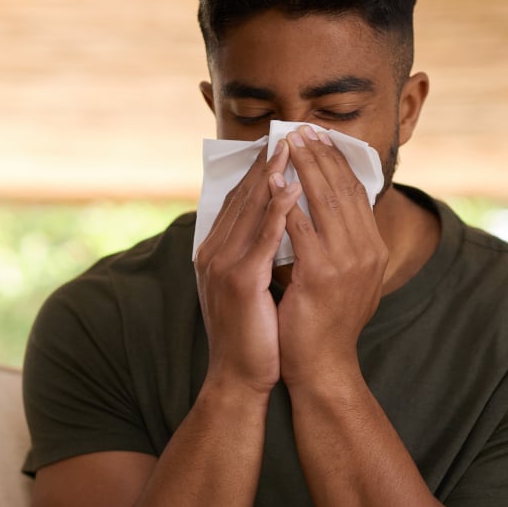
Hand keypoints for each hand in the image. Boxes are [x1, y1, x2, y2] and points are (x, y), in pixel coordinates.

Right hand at [194, 140, 301, 393]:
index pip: (238, 199)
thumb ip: (254, 254)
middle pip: (243, 195)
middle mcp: (214, 251)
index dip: (259, 169)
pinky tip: (293, 187)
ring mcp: (224, 264)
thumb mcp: (250, 285)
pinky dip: (277, 210)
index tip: (281, 143)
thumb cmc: (252, 333)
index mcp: (215, 250)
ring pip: (250, 208)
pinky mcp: (241, 280)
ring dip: (272, 173)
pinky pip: (263, 237)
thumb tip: (273, 227)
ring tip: (293, 145)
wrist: (240, 376)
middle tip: (290, 130)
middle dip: (267, 161)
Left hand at [278, 126, 388, 388]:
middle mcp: (367, 252)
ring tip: (285, 145)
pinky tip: (272, 182)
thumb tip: (326, 212)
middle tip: (300, 129)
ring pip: (324, 200)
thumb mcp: (343, 279)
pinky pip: (301, 227)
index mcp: (372, 250)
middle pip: (343, 189)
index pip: (356, 193)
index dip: (336, 162)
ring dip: (302, 168)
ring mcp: (347, 262)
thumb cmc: (324, 324)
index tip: (318, 138)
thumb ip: (340, 245)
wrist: (322, 366)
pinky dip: (285, 201)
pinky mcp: (322, 274)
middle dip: (319, 156)